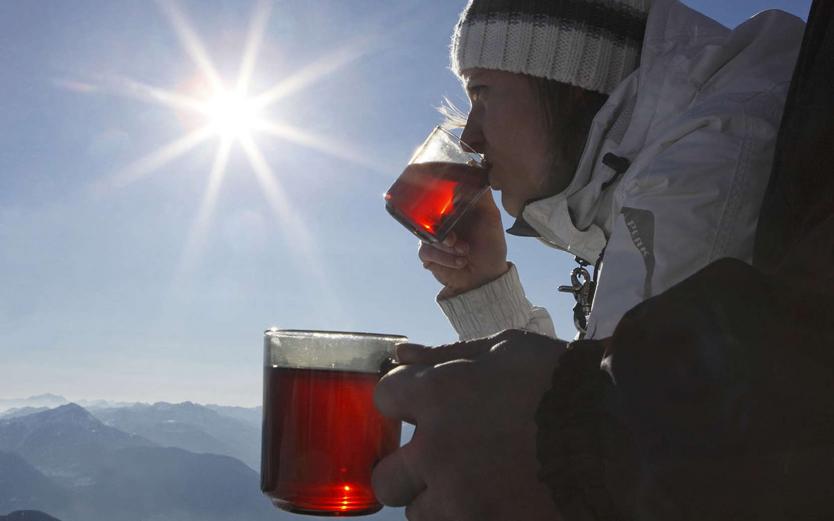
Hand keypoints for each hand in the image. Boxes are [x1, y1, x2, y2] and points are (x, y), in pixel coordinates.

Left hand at [372, 330, 565, 520]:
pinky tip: (496, 498)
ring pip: (418, 515)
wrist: (622, 433)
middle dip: (408, 469)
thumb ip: (447, 355)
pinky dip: (470, 515)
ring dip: (436, 501)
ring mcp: (461, 499)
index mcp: (437, 396)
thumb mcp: (505, 350)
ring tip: (473, 486)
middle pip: (386, 477)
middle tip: (441, 461)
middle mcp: (436, 452)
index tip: (423, 407)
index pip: (384, 400)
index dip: (403, 402)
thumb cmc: (562, 381)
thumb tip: (403, 354)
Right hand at [418, 190, 508, 297]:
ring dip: (446, 246)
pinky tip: (460, 262)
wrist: (486, 277)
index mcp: (455, 209)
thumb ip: (483, 197)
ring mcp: (433, 237)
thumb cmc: (491, 247)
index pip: (439, 195)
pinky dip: (445, 258)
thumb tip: (473, 170)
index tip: (443, 199)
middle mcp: (442, 220)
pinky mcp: (428, 254)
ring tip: (464, 252)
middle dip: (441, 226)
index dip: (438, 194)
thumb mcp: (491, 218)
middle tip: (454, 239)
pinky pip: (426, 250)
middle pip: (427, 213)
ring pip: (427, 233)